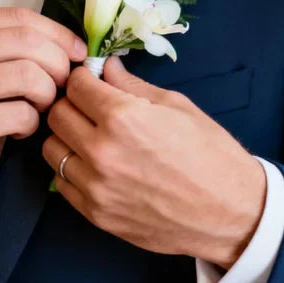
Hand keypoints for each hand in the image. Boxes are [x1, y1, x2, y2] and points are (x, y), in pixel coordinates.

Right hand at [0, 8, 86, 223]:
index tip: (76, 52)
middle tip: (63, 86)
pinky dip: (31, 123)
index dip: (58, 34)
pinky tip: (20, 129)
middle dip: (60, 64)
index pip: (20, 17)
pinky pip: (21, 113)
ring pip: (31, 76)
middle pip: (30, 42)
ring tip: (38, 109)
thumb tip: (56, 43)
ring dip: (48, 95)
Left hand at [42, 57, 265, 268]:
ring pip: (52, 150)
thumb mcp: (179, 107)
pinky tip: (96, 166)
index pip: (76, 85)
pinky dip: (73, 169)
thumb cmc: (213, 155)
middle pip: (57, 114)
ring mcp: (96, 186)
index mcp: (124, 117)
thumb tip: (106, 69)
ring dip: (67, 138)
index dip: (84, 78)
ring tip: (91, 138)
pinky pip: (63, 183)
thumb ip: (134, 87)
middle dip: (72, 104)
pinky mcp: (97, 214)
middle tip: (91, 107)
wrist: (231, 211)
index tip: (92, 82)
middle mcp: (102, 151)